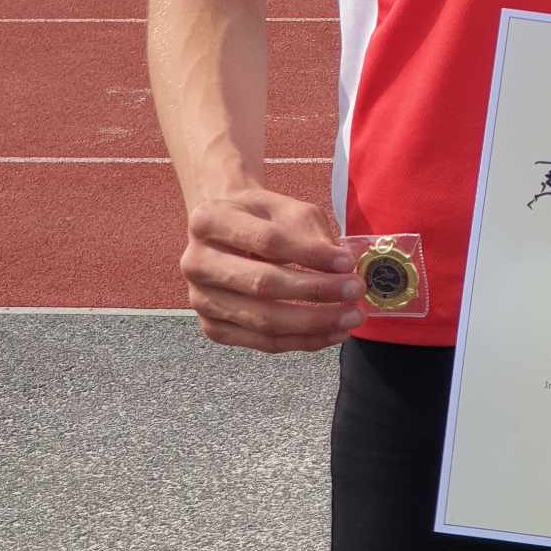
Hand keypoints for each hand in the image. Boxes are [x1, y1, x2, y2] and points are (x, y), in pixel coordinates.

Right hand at [180, 185, 366, 353]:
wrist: (228, 231)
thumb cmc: (261, 217)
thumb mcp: (286, 208)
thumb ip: (311, 233)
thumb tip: (343, 265)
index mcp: (208, 220)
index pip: (267, 241)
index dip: (310, 254)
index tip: (348, 261)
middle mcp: (195, 262)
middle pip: (263, 284)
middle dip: (316, 291)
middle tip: (355, 291)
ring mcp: (200, 300)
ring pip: (263, 321)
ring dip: (314, 323)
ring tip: (350, 318)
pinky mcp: (212, 328)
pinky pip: (262, 343)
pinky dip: (301, 341)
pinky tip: (331, 334)